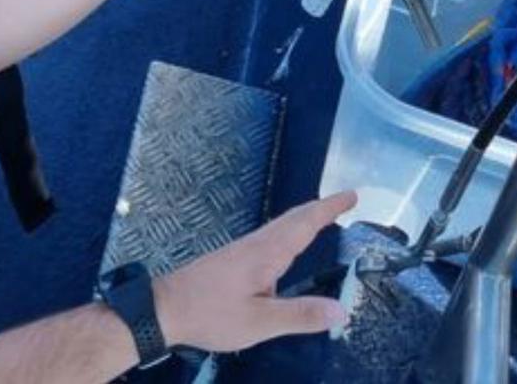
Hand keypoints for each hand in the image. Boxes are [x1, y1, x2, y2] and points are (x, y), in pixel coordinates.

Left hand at [152, 191, 356, 351]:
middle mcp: (256, 244)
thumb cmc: (211, 314)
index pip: (305, 223)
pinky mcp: (233, 259)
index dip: (329, 208)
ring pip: (280, 227)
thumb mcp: (259, 322)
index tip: (351, 195)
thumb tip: (341, 309)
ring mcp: (243, 250)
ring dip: (304, 218)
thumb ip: (300, 315)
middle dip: (320, 208)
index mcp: (267, 253)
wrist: (164, 308)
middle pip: (293, 218)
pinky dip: (289, 232)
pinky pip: (270, 237)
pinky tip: (287, 248)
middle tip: (345, 200)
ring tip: (323, 217)